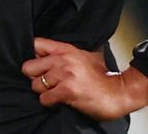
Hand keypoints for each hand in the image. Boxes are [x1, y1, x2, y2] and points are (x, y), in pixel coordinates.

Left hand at [21, 38, 147, 120]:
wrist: (119, 92)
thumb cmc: (103, 77)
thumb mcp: (84, 57)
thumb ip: (64, 55)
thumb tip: (43, 56)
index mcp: (66, 49)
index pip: (35, 44)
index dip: (33, 56)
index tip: (37, 65)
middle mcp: (63, 59)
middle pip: (28, 67)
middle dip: (36, 77)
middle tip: (48, 82)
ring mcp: (65, 75)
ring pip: (35, 85)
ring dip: (44, 92)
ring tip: (57, 92)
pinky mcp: (67, 91)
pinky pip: (44, 99)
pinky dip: (50, 103)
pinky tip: (61, 100)